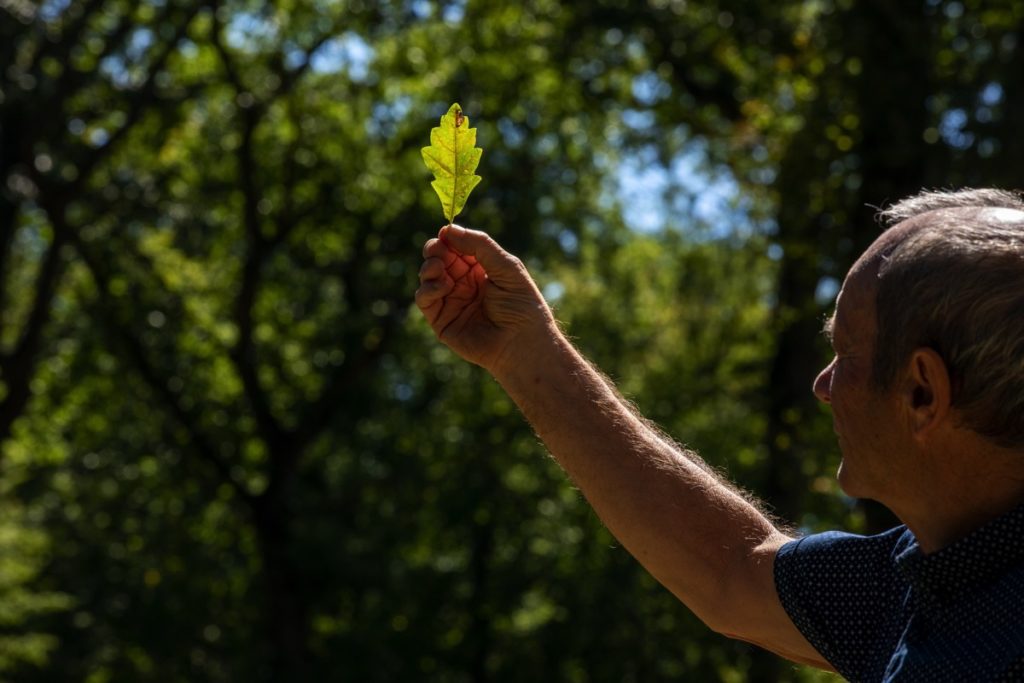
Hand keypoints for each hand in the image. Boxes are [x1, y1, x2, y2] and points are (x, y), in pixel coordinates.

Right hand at [415, 225, 554, 373]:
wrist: (522, 343)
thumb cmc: (521, 305)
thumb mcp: (506, 266)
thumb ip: (479, 245)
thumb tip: (449, 229)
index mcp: (480, 270)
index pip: (457, 248)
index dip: (449, 239)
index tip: (445, 233)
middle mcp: (464, 284)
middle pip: (439, 259)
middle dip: (435, 251)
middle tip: (438, 249)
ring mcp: (451, 302)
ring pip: (428, 277)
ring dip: (429, 268)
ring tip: (439, 268)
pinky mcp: (442, 321)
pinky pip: (425, 299)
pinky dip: (428, 289)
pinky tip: (443, 286)